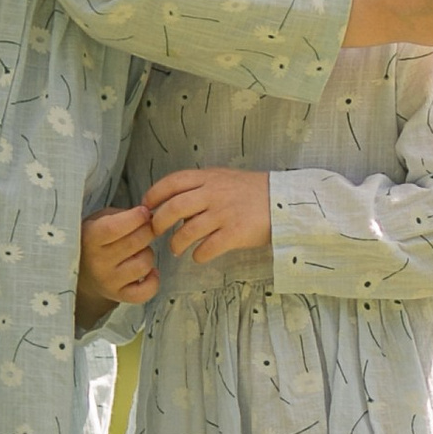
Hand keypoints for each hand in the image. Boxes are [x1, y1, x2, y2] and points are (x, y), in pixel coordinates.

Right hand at [78, 204, 159, 321]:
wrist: (81, 272)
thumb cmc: (94, 240)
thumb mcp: (97, 219)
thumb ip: (119, 215)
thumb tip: (146, 215)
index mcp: (89, 239)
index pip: (113, 228)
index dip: (135, 218)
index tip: (143, 212)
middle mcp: (97, 262)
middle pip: (135, 242)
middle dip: (147, 230)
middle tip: (145, 228)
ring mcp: (109, 281)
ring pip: (144, 264)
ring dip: (147, 253)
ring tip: (139, 251)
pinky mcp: (119, 296)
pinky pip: (146, 292)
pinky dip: (153, 281)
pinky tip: (148, 271)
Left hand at [142, 166, 274, 262]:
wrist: (286, 202)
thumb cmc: (254, 192)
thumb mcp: (225, 179)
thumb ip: (201, 187)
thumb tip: (175, 204)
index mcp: (209, 177)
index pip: (172, 182)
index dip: (154, 195)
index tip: (146, 207)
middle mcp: (213, 194)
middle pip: (173, 208)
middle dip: (158, 223)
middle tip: (156, 232)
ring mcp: (224, 214)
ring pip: (187, 232)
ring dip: (177, 244)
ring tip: (177, 249)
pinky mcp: (234, 233)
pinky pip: (207, 248)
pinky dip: (198, 255)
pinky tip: (199, 256)